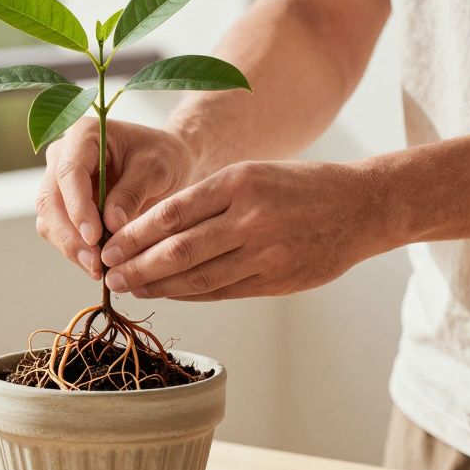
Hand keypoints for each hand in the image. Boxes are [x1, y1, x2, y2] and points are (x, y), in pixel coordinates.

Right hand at [36, 117, 197, 278]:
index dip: (78, 208)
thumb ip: (133, 192)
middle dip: (70, 236)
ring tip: (98, 270)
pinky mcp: (63, 205)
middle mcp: (62, 156)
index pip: (69, 173)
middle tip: (95, 264)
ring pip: (49, 220)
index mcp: (83, 135)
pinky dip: (75, 251)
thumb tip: (110, 225)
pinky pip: (59, 231)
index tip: (95, 237)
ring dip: (70, 248)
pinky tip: (97, 265)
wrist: (165, 163)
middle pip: (50, 200)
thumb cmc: (163, 157)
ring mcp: (58, 181)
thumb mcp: (157, 168)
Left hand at [98, 160, 393, 300]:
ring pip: (197, 278)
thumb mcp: (253, 175)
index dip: (133, 235)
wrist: (362, 207)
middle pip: (177, 250)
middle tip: (109, 274)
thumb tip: (151, 228)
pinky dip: (189, 294)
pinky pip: (221, 292)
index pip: (171, 213)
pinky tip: (168, 293)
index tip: (108, 245)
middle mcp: (249, 218)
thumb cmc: (300, 187)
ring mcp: (265, 253)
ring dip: (157, 286)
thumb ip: (208, 199)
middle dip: (136, 266)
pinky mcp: (276, 280)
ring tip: (132, 287)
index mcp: (239, 183)